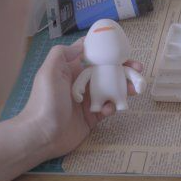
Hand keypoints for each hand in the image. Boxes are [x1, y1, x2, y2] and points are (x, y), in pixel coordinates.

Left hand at [17, 39, 143, 159]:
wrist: (41, 135)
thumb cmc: (44, 101)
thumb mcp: (48, 72)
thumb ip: (62, 53)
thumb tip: (82, 44)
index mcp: (72, 70)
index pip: (93, 55)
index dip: (109, 50)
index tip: (123, 49)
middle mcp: (82, 83)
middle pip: (108, 71)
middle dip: (125, 69)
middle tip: (138, 69)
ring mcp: (89, 100)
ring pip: (113, 89)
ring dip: (125, 88)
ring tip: (134, 90)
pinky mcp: (93, 116)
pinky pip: (109, 107)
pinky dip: (112, 106)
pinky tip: (108, 109)